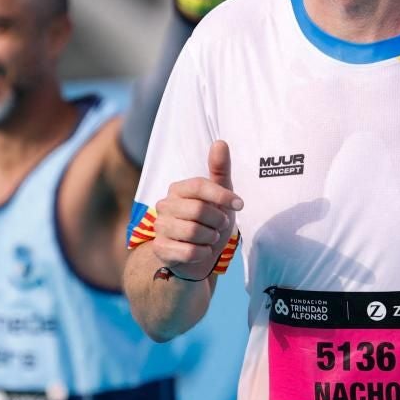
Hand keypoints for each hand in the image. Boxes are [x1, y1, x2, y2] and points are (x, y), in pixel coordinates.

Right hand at [151, 139, 242, 279]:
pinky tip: (202, 251)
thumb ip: (220, 170)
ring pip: (193, 232)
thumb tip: (220, 142)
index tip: (239, 204)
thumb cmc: (211, 221)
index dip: (222, 195)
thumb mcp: (221, 195)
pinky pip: (189, 251)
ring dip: (211, 238)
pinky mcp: (160, 249)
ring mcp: (159, 227)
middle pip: (198, 210)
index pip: (199, 185)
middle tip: (220, 225)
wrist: (198, 256)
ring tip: (211, 237)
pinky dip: (203, 253)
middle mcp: (164, 206)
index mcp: (178, 189)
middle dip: (218, 221)